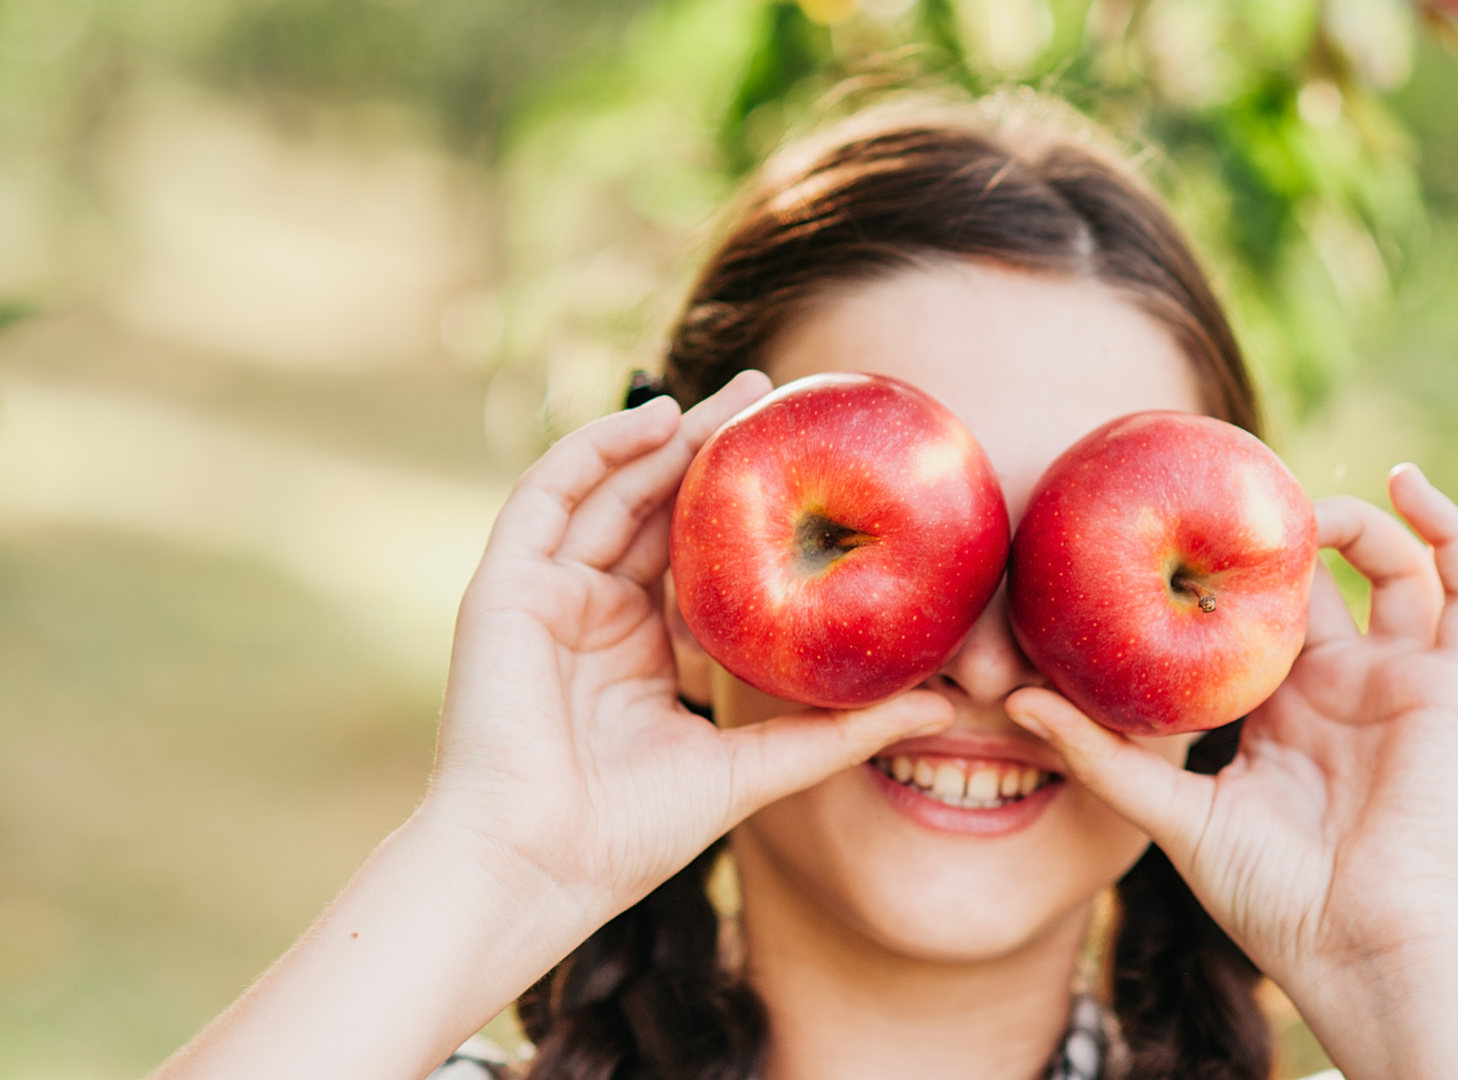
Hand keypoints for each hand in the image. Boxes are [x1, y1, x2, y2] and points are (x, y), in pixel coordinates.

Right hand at [426, 370, 952, 924]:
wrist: (538, 867)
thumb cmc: (631, 835)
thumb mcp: (755, 767)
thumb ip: (839, 732)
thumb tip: (943, 707)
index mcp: (642, 650)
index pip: (695, 556)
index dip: (743, 507)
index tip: (807, 463)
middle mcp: (593, 612)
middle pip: (655, 507)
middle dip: (711, 448)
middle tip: (776, 397)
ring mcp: (546, 595)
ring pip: (608, 489)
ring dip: (665, 435)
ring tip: (735, 397)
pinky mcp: (505, 585)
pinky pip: (548, 494)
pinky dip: (597, 448)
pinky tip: (659, 419)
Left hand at [1008, 464, 1457, 987]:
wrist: (1359, 949)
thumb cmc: (1270, 899)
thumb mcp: (1172, 816)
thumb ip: (1103, 755)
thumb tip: (1019, 699)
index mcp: (1280, 709)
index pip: (1255, 615)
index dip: (1228, 566)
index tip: (1175, 513)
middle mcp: (1342, 685)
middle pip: (1323, 579)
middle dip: (1285, 531)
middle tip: (1236, 493)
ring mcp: (1401, 681)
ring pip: (1397, 570)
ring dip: (1360, 520)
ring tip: (1302, 503)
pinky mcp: (1451, 685)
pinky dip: (1451, 532)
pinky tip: (1408, 484)